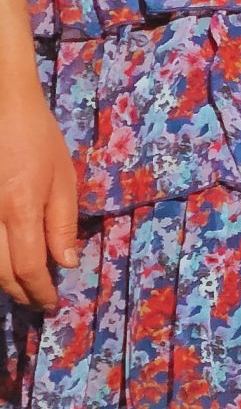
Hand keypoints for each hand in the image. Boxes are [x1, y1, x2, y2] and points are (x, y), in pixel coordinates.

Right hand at [0, 85, 77, 311]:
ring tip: (23, 287)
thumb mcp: (63, 179)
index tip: (52, 302)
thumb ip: (63, 225)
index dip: (41, 292)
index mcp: (20, 210)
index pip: (29, 269)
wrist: (2, 106)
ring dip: (3, 281)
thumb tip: (66, 264)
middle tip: (38, 302)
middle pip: (1, 273)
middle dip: (21, 293)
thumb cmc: (37, 139)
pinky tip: (5, 260)